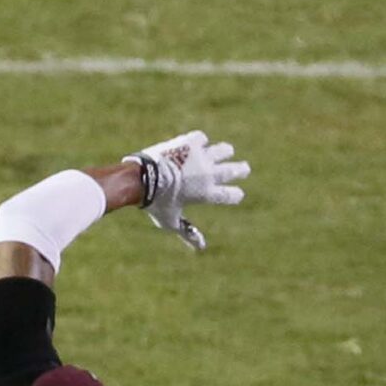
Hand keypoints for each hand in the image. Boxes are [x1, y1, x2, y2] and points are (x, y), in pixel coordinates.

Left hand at [123, 129, 248, 250]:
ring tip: (228, 151)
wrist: (141, 179)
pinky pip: (202, 139)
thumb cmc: (154, 202)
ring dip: (226, 152)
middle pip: (235, 170)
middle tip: (244, 169)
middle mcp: (208, 174)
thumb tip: (202, 247)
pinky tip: (198, 144)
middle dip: (241, 170)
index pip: (233, 195)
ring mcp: (200, 157)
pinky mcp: (190, 143)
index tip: (236, 194)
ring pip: (224, 150)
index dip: (236, 195)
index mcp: (207, 194)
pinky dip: (200, 141)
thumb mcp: (171, 221)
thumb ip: (188, 232)